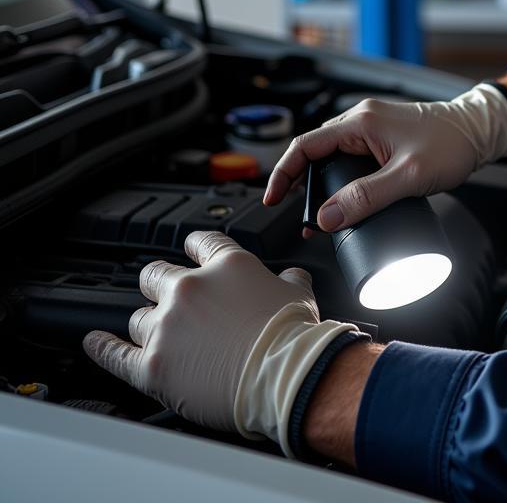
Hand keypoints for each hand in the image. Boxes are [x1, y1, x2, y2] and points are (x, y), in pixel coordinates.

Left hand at [83, 231, 357, 452]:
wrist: (283, 375)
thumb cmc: (293, 337)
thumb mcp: (300, 293)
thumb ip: (289, 279)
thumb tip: (291, 276)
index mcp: (227, 265)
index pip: (201, 242)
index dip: (194, 246)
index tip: (190, 250)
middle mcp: (190, 289)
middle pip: (156, 275)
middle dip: (160, 285)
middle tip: (170, 299)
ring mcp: (167, 326)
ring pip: (138, 317)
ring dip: (148, 324)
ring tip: (160, 337)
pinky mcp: (152, 365)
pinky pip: (115, 354)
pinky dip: (102, 348)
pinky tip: (95, 343)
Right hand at [263, 84, 506, 233]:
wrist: (479, 131)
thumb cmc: (451, 145)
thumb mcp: (408, 177)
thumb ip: (367, 197)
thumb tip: (327, 216)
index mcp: (361, 121)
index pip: (306, 145)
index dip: (284, 173)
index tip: (273, 199)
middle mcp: (362, 119)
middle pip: (316, 151)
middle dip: (301, 183)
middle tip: (299, 216)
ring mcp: (374, 127)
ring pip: (333, 155)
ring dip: (322, 183)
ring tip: (320, 215)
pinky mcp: (384, 138)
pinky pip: (352, 157)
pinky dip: (342, 178)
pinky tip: (347, 200)